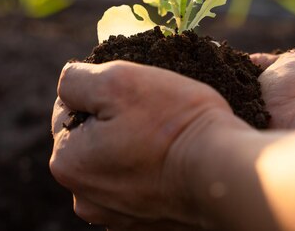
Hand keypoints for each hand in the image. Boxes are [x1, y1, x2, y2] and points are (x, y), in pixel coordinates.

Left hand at [50, 60, 246, 229]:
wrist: (227, 175)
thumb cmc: (173, 123)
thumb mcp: (117, 80)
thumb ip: (77, 79)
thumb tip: (67, 84)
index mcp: (67, 162)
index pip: (67, 108)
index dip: (99, 91)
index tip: (132, 93)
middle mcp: (84, 197)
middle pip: (90, 137)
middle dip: (113, 119)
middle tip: (151, 109)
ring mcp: (115, 216)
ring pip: (115, 161)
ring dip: (131, 144)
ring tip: (165, 134)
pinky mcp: (145, 224)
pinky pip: (139, 183)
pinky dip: (150, 169)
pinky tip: (173, 160)